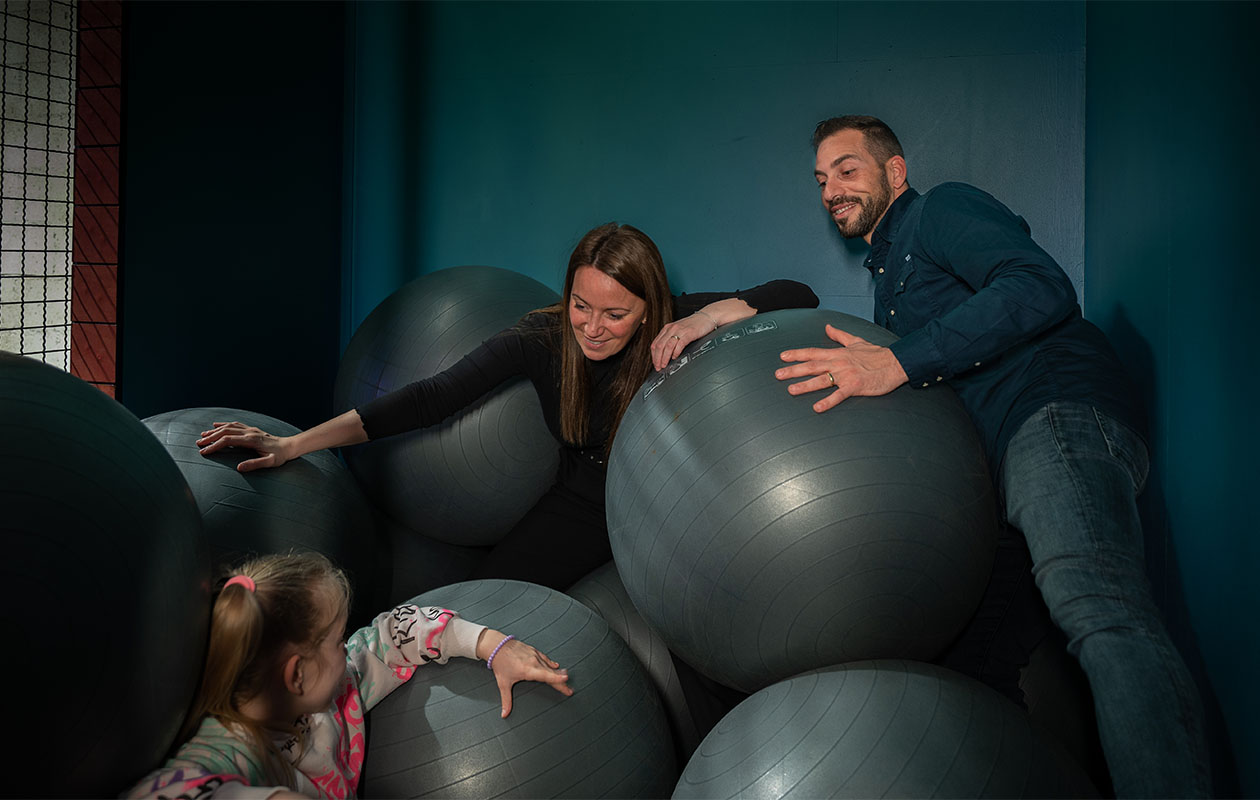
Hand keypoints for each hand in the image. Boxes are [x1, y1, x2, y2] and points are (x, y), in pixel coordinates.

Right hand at [196, 421, 293, 472]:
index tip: (204, 451)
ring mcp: (250, 429)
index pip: (228, 441)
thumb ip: (255, 464)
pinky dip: (224, 424)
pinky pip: (235, 424)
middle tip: (198, 443)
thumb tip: (239, 468)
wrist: (289, 446)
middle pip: (225, 432)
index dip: (214, 445)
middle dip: (210, 437)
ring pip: (229, 426)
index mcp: (251, 440)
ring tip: (203, 435)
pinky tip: (216, 425)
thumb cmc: (280, 456)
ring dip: (215, 430)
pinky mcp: (251, 429)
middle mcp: (249, 432)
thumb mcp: (270, 462)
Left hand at [479, 630, 572, 717]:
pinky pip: (545, 658)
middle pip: (551, 673)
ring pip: (549, 666)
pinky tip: (556, 666)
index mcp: (528, 670)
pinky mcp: (533, 651)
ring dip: (558, 673)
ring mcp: (534, 655)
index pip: (546, 676)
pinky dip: (551, 663)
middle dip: (561, 681)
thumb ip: (506, 700)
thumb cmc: (500, 664)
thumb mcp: (503, 684)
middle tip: (569, 690)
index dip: (557, 679)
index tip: (566, 680)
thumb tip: (505, 714)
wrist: (497, 645)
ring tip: (566, 678)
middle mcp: (534, 662)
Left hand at [651, 312, 715, 370]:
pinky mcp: (689, 333)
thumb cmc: (694, 325)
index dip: (653, 356)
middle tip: (659, 368)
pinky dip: (676, 352)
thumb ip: (671, 339)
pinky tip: (675, 357)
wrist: (707, 317)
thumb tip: (665, 354)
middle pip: (659, 346)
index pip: (655, 343)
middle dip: (657, 359)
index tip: (655, 364)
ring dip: (664, 357)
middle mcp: (671, 328)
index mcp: (667, 328)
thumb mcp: (679, 330)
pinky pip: (679, 344)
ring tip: (665, 365)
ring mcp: (680, 330)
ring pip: (667, 346)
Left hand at [776, 324, 907, 412]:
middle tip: (778, 374)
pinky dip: (828, 401)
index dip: (796, 354)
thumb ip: (839, 335)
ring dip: (805, 385)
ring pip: (822, 380)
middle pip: (812, 366)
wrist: (895, 363)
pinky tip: (817, 407)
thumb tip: (828, 327)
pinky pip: (839, 395)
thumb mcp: (856, 341)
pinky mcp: (855, 387)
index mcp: (838, 353)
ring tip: (791, 390)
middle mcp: (839, 363)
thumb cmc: (877, 354)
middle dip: (793, 370)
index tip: (782, 357)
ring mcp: (846, 375)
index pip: (813, 352)